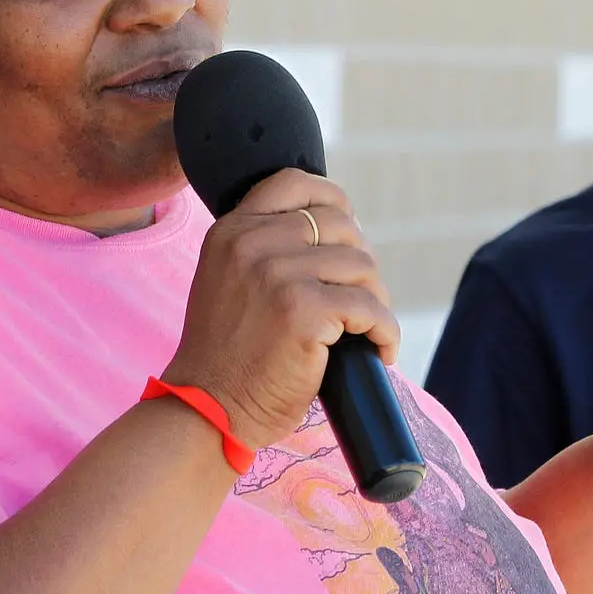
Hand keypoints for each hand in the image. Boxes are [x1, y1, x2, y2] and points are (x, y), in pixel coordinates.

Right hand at [163, 169, 398, 450]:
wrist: (206, 409)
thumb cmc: (226, 357)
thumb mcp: (228, 280)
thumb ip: (263, 249)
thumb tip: (337, 235)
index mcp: (232, 230)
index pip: (294, 183)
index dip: (333, 201)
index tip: (348, 236)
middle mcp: (252, 242)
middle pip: (340, 224)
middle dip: (360, 263)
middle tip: (360, 301)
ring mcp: (277, 273)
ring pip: (362, 266)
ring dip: (376, 301)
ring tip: (369, 331)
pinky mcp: (303, 310)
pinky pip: (371, 309)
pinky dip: (386, 332)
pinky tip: (380, 351)